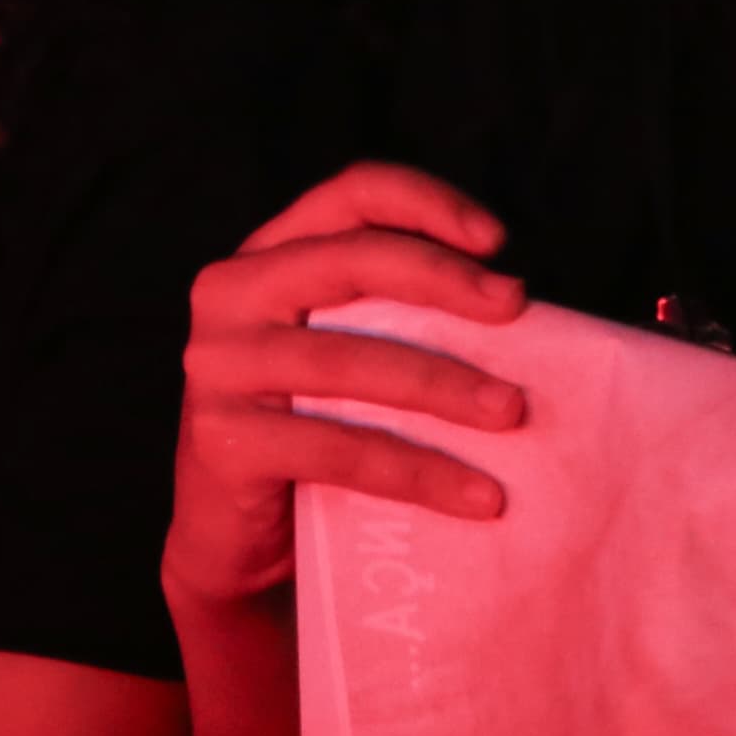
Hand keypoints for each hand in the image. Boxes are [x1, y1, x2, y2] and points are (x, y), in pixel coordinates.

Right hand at [162, 162, 527, 610]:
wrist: (234, 541)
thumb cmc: (311, 432)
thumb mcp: (343, 353)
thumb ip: (395, 315)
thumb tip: (515, 308)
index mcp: (267, 255)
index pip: (350, 195)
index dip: (426, 203)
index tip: (497, 241)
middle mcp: (232, 293)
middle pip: (352, 259)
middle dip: (444, 279)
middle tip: (517, 308)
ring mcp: (219, 366)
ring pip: (352, 360)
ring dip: (446, 384)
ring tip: (512, 411)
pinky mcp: (225, 440)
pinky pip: (342, 448)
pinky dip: (422, 472)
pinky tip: (479, 495)